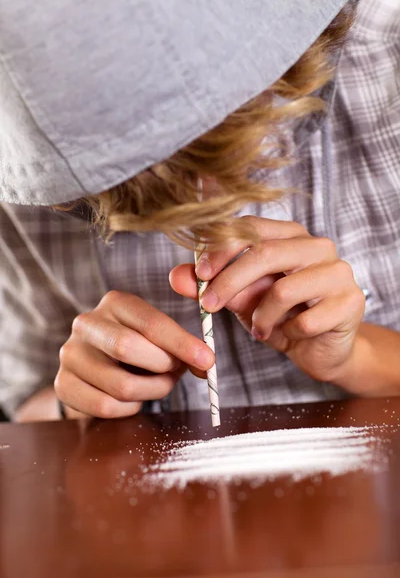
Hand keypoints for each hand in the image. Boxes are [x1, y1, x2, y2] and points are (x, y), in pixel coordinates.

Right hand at [55, 291, 213, 417]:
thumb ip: (182, 345)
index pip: (150, 322)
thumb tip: (206, 363)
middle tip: (177, 374)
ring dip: (151, 391)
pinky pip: (105, 406)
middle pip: (127, 347)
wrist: (96, 365)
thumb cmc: (138, 346)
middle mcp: (87, 323)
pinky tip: (134, 398)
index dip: (181, 343)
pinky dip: (129, 407)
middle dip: (162, 367)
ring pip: (120, 384)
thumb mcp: (158, 336)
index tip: (207, 360)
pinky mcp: (63, 384)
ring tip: (158, 385)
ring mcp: (70, 354)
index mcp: (115, 302)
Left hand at [170, 217, 365, 387]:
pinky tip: (289, 335)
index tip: (199, 274)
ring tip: (259, 329)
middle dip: (229, 282)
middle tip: (208, 306)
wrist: (321, 349)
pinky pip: (305, 320)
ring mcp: (339, 272)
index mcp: (290, 235)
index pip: (251, 228)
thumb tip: (176, 276)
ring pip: (283, 289)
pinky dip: (288, 333)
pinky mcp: (350, 302)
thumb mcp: (241, 299)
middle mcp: (318, 246)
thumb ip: (211, 286)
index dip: (221, 249)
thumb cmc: (280, 316)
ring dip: (261, 317)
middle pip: (265, 253)